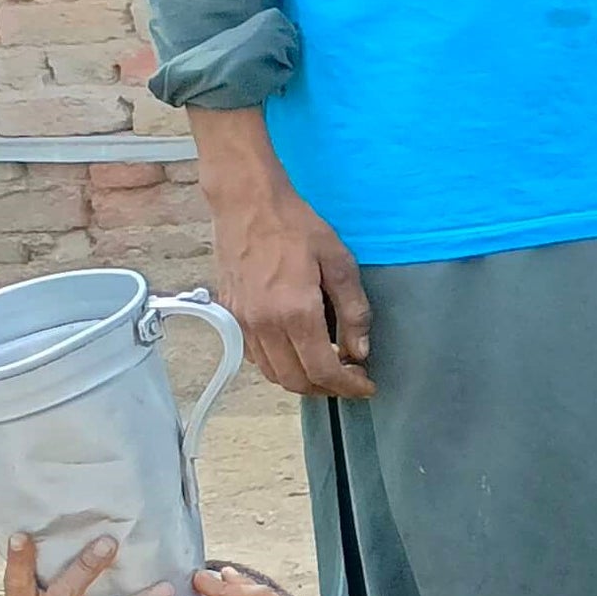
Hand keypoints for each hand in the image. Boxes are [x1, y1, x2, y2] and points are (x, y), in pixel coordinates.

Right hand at [200, 128, 372, 400]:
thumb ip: (353, 311)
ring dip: (302, 381)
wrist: (247, 205)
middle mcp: (264, 325)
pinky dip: (279, 366)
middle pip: (295, 381)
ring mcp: (242, 323)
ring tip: (328, 370)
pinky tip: (298, 353)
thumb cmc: (297, 227)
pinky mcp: (230, 316)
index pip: (323, 370)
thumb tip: (360, 351)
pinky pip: (255, 357)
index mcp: (295, 313)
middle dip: (326, 389)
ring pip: (272, 374)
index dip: (348, 386)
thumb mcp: (340, 263)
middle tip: (350, 380)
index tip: (366, 387)